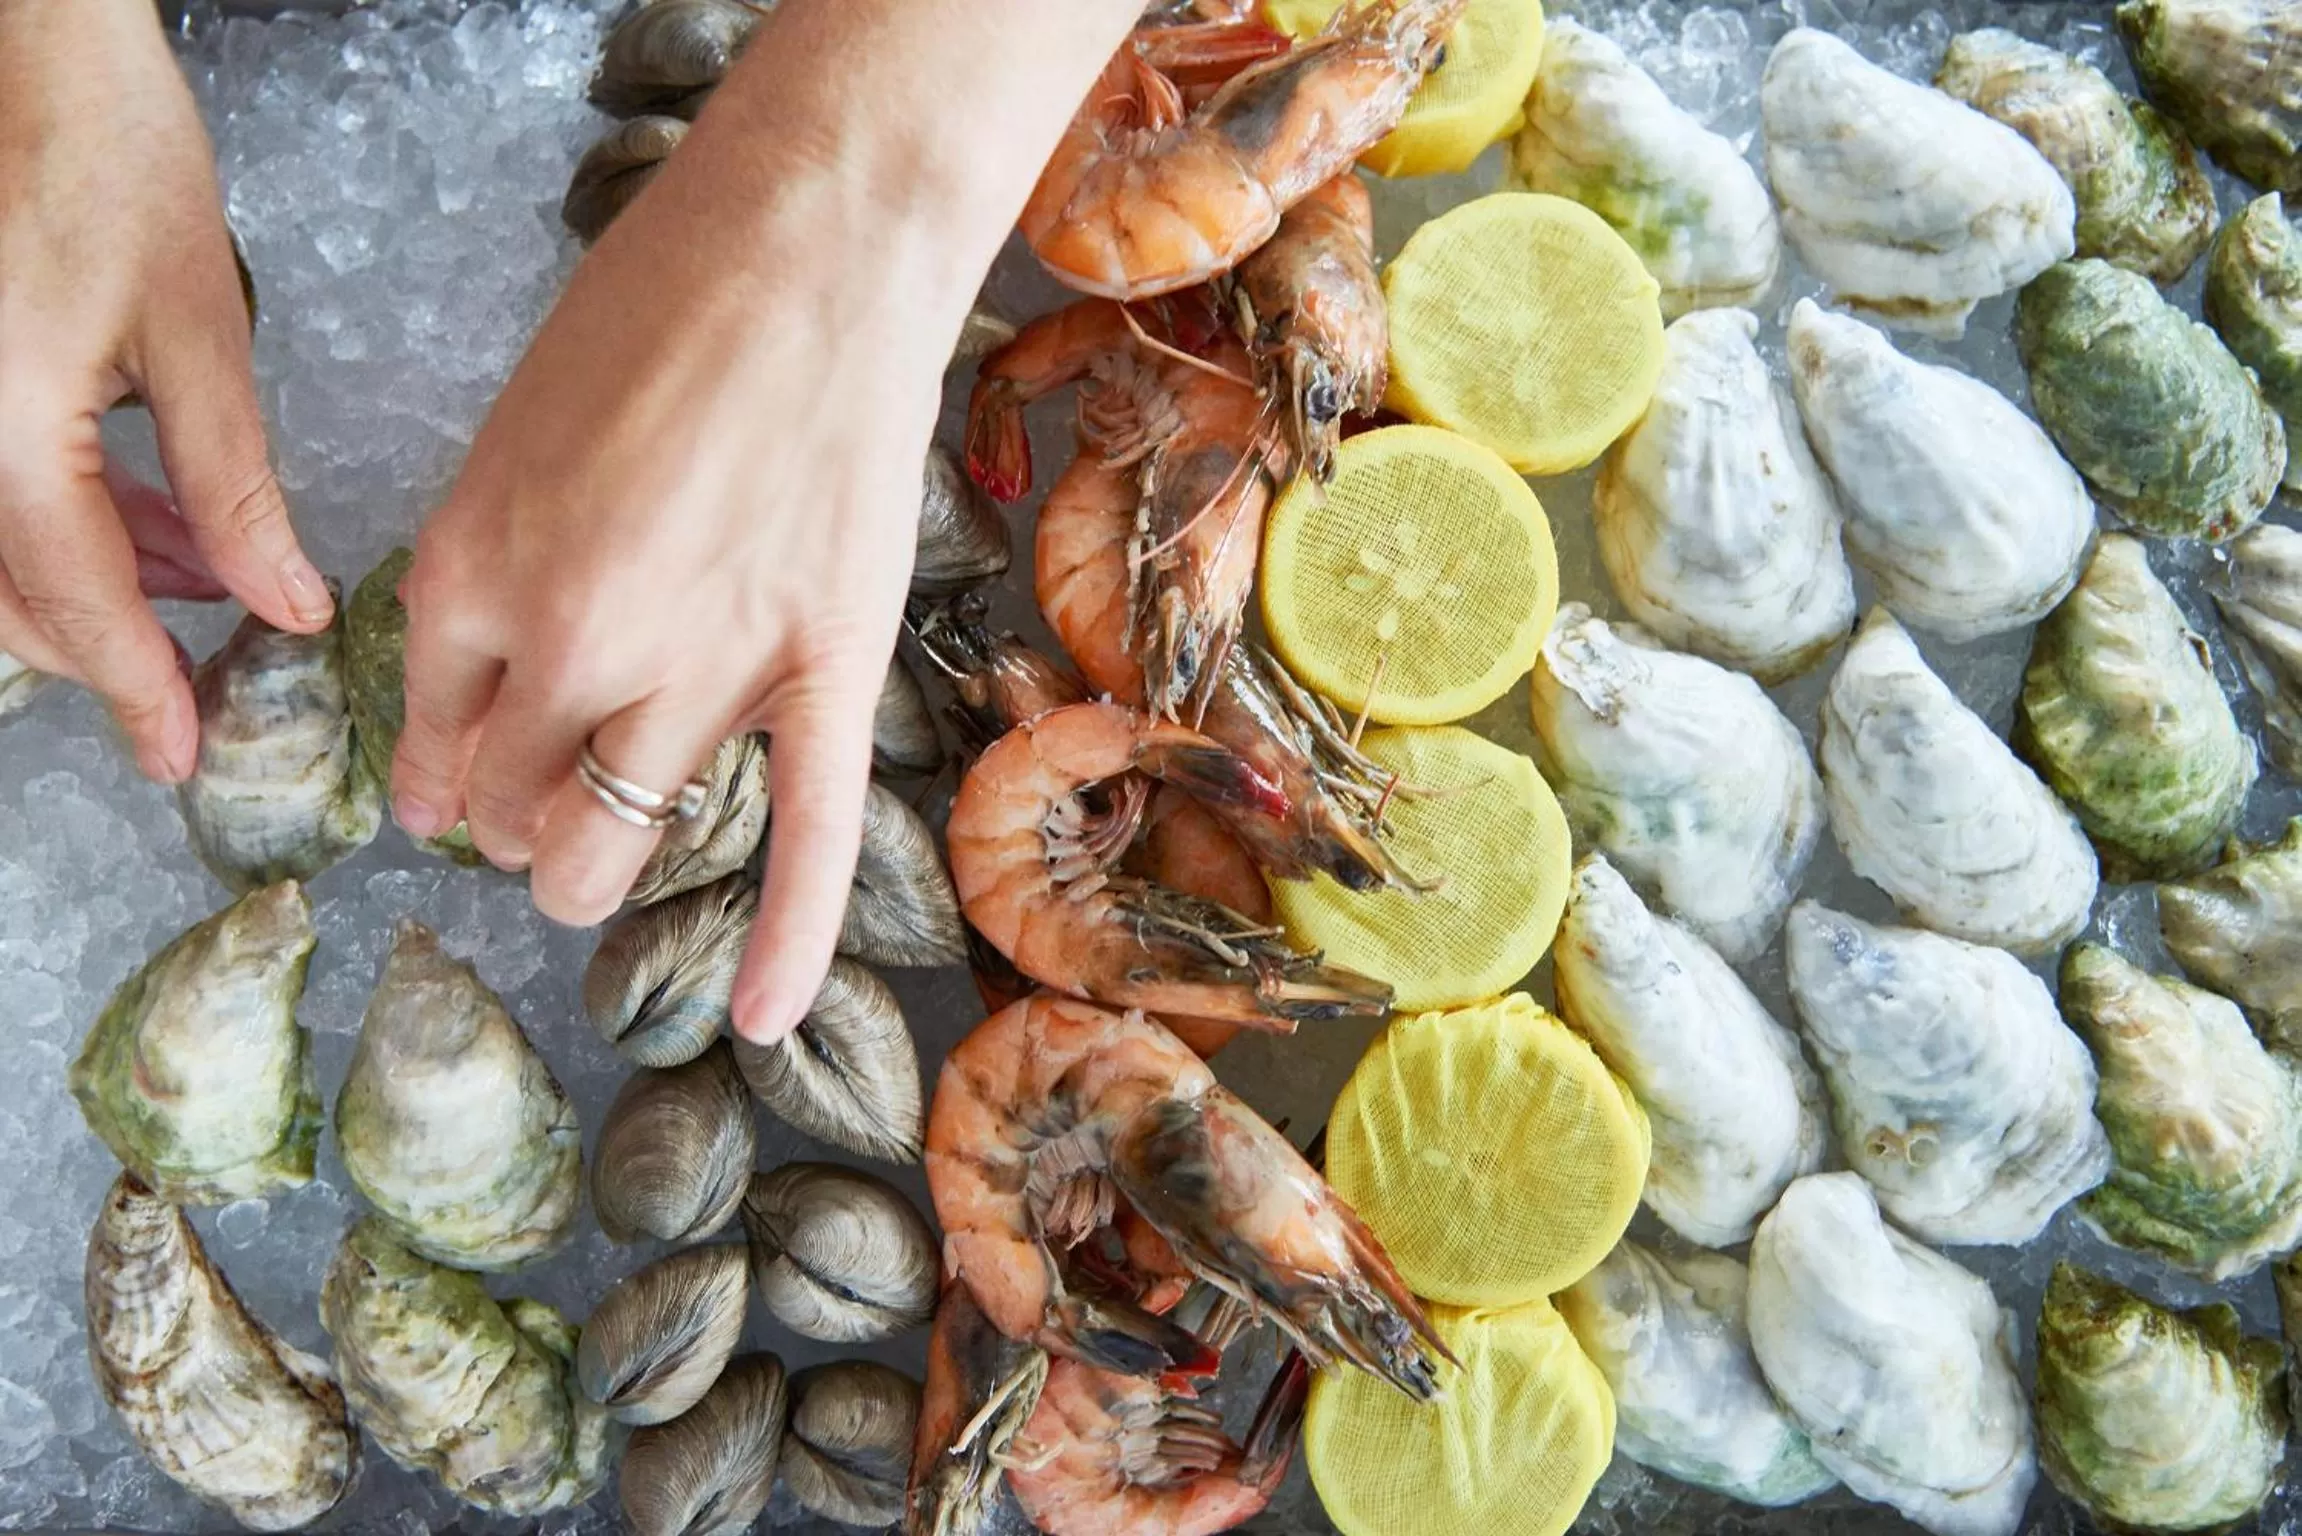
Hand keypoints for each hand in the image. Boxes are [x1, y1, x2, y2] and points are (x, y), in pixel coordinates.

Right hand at [0, 0, 330, 780]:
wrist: (22, 50)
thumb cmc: (106, 155)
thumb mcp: (199, 335)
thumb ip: (237, 489)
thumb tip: (283, 605)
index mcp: (3, 429)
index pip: (79, 608)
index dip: (139, 690)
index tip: (179, 753)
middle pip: (14, 601)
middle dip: (110, 650)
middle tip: (202, 675)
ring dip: (90, 589)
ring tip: (200, 578)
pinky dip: (59, 527)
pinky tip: (148, 521)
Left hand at [395, 0, 1141, 1042]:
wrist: (811, 243)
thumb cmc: (654, 308)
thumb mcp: (512, 433)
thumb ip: (484, 577)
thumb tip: (474, 715)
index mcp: (470, 570)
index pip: (431, 735)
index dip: (445, 767)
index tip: (462, 778)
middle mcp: (570, 643)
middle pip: (511, 809)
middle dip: (512, 816)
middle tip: (543, 787)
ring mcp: (698, 673)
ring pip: (609, 848)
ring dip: (585, 863)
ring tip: (599, 840)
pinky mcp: (819, 678)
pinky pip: (801, 844)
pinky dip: (781, 945)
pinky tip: (756, 1022)